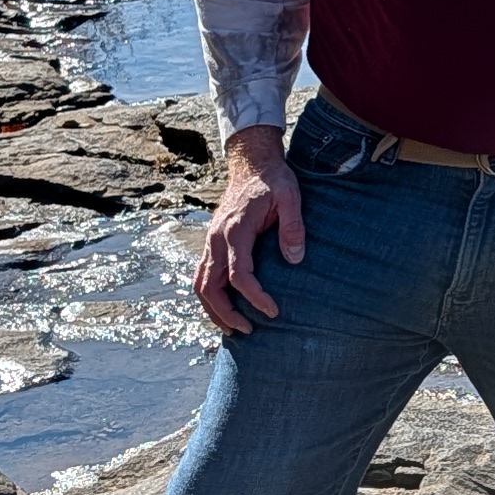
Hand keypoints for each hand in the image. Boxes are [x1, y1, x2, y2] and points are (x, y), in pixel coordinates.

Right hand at [197, 128, 303, 334]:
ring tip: (232, 328)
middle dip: (226, 313)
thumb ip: (293, 227)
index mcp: (235, 229)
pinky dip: (209, 296)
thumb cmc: (273, 181)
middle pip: (210, 286)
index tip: (273, 311)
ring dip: (213, 310)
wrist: (251, 164)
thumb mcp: (290, 197)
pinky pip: (202, 275)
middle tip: (248, 330)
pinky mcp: (211, 243)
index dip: (254, 297)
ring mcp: (210, 241)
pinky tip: (223, 310)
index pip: (239, 274)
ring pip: (200, 283)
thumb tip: (295, 259)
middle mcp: (216, 238)